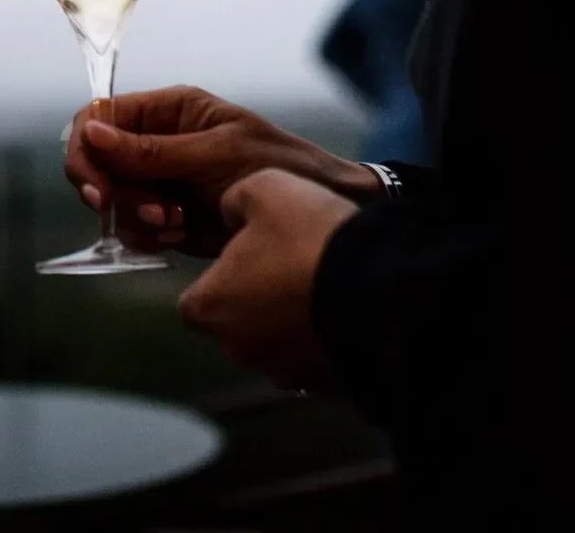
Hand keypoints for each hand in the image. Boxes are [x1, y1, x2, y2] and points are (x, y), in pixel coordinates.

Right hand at [63, 86, 380, 256]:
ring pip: (113, 201)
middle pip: (98, 163)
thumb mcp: (215, 155)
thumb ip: (152, 151)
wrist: (317, 217)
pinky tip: (182, 235)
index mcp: (169, 109)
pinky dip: (150, 237)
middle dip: (117, 193)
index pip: (99, 118)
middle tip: (154, 214)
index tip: (98, 191)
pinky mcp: (168, 216)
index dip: (87, 152)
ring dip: (139, 218)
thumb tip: (92, 133)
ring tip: (179, 222)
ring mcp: (161, 180)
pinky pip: (134, 228)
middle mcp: (157, 140)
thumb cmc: (279, 168)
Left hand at [179, 168, 358, 392]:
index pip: (195, 301)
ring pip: (277, 344)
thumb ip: (234, 201)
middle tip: (290, 266)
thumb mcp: (263, 188)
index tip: (248, 256)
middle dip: (257, 300)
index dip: (221, 277)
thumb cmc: (308, 237)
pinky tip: (344, 310)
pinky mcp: (323, 385)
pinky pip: (314, 360)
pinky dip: (323, 339)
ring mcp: (283, 373)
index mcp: (210, 308)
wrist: (380, 289)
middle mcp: (238, 349)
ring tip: (322, 286)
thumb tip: (230, 215)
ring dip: (291, 322)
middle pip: (236, 324)